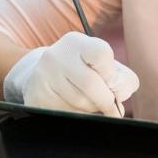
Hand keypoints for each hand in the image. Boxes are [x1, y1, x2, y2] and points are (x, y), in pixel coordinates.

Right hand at [3, 32, 138, 116]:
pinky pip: (68, 113)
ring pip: (80, 102)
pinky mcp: (37, 97)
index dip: (113, 74)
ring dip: (94, 109)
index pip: (101, 53)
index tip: (114, 83)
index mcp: (76, 43)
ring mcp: (44, 77)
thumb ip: (120, 79)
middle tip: (111, 105)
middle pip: (91, 83)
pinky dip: (81, 115)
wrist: (43, 78)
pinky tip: (77, 107)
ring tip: (92, 103)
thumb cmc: (83, 71)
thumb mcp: (102, 65)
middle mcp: (56, 56)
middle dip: (107, 100)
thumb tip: (119, 106)